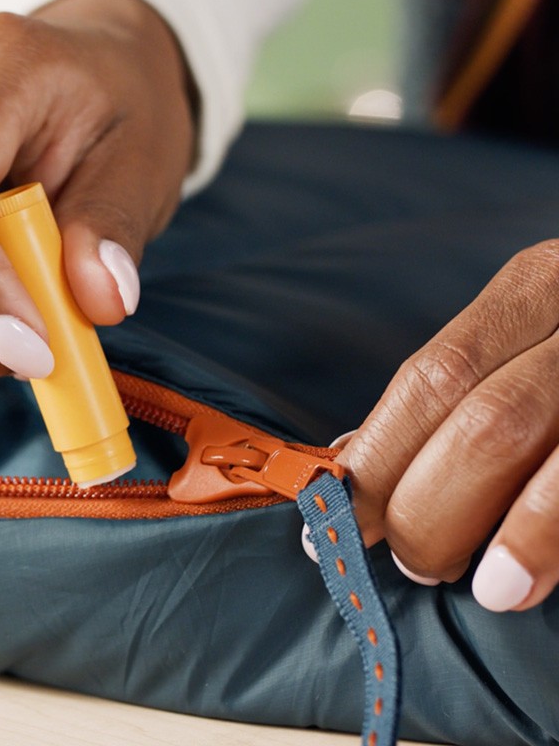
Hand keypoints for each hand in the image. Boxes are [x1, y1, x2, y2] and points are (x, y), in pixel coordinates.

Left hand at [334, 240, 558, 611]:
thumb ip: (451, 398)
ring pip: (523, 440)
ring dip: (477, 528)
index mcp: (535, 287)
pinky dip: (544, 537)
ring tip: (448, 576)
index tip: (332, 513)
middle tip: (407, 556)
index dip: (377, 456)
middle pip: (479, 416)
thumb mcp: (528, 348)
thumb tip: (352, 459)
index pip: (432, 379)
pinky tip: (512, 583)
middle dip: (423, 502)